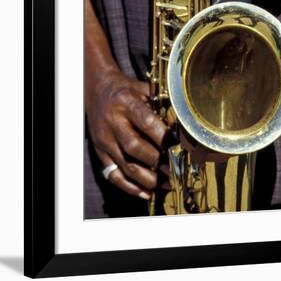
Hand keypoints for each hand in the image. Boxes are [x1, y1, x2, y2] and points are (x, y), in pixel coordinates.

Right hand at [86, 68, 169, 199]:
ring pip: (125, 165)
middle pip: (134, 147)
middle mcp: (112, 122)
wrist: (97, 90)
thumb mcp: (143, 89)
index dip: (164, 137)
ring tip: (167, 183)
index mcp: (126, 103)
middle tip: (176, 169)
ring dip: (148, 179)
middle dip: (158, 161)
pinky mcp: (100, 152)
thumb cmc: (126, 90)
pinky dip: (130, 187)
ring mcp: (104, 139)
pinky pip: (113, 175)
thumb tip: (182, 126)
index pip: (146, 122)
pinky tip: (146, 192)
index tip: (180, 147)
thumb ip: (161, 105)